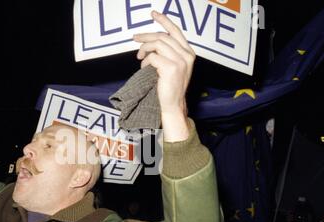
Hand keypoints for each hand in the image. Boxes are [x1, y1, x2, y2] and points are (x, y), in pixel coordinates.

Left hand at [133, 11, 195, 141]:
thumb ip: (168, 52)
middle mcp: (187, 55)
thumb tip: (151, 41)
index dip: (164, 20)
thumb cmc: (170, 87)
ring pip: (157, 44)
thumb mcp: (173, 67)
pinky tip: (144, 69)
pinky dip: (145, 62)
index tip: (153, 14)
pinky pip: (152, 57)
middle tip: (135, 38)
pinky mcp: (171, 68)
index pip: (176, 31)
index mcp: (189, 53)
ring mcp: (180, 61)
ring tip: (139, 58)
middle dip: (146, 36)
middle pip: (163, 36)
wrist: (173, 105)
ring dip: (144, 49)